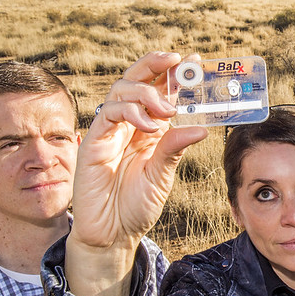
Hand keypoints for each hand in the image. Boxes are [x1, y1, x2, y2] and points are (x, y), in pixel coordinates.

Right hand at [66, 52, 207, 295]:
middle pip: (136, 80)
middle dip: (155, 66)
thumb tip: (201, 128)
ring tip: (167, 110)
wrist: (112, 234)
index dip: (173, 74)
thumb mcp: (162, 175)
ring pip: (121, 90)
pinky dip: (131, 112)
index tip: (194, 61)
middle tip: (177, 62)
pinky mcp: (93, 142)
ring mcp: (109, 131)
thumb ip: (174, 148)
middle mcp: (128, 126)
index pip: (159, 92)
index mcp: (148, 130)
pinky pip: (109, 113)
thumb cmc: (136, 207)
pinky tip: (150, 126)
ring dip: (146, 91)